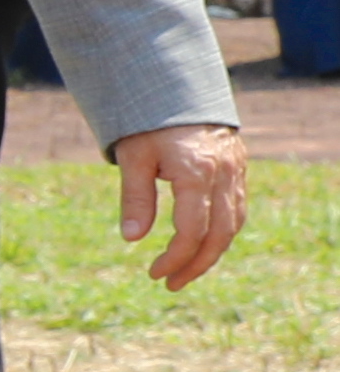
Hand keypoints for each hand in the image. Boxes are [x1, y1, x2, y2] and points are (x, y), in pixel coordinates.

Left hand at [115, 121, 250, 291]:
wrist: (179, 88)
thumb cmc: (148, 123)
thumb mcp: (133, 157)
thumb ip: (135, 197)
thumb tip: (132, 238)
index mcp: (196, 172)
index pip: (192, 230)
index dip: (175, 257)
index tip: (154, 273)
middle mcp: (224, 174)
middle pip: (219, 234)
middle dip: (196, 264)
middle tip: (171, 283)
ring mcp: (237, 171)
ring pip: (233, 224)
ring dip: (212, 253)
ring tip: (185, 272)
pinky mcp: (239, 169)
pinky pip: (237, 209)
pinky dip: (223, 232)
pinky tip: (203, 245)